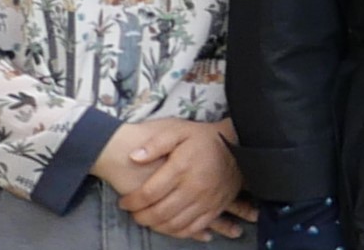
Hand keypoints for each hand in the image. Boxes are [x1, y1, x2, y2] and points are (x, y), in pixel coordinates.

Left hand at [99, 119, 246, 239]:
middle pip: (160, 212)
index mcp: (182, 167)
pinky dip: (176, 232)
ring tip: (147, 219)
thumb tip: (133, 157)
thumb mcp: (178, 131)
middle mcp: (195, 187)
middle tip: (133, 213)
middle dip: (141, 217)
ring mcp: (207, 200)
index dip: (132, 202)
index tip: (123, 202)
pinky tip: (167, 226)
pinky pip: (193, 228)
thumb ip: (155, 144)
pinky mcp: (216, 208)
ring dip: (156, 226)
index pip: (149, 193)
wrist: (239, 145)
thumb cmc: (203, 139)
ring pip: (175, 224)